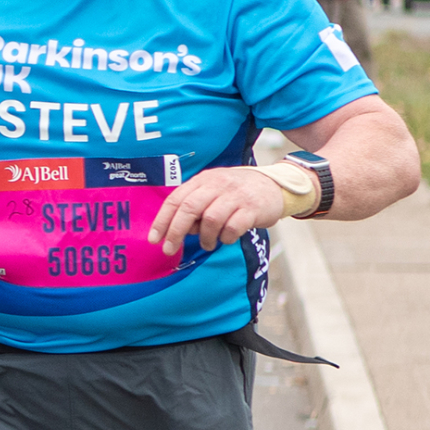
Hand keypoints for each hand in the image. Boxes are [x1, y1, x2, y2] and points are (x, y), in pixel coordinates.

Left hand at [148, 166, 289, 252]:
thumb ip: (195, 208)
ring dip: (205, 237)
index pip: (176, 199)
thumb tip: (177, 231)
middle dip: (176, 232)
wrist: (275, 186)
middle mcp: (218, 184)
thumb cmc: (237, 194)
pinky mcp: (252, 208)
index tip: (154, 239)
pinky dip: (226, 238)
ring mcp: (236, 195)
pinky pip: (233, 227)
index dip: (162, 220)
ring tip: (208, 244)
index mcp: (204, 180)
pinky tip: (227, 239)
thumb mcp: (213, 192)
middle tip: (170, 249)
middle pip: (189, 208)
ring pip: (211, 219)